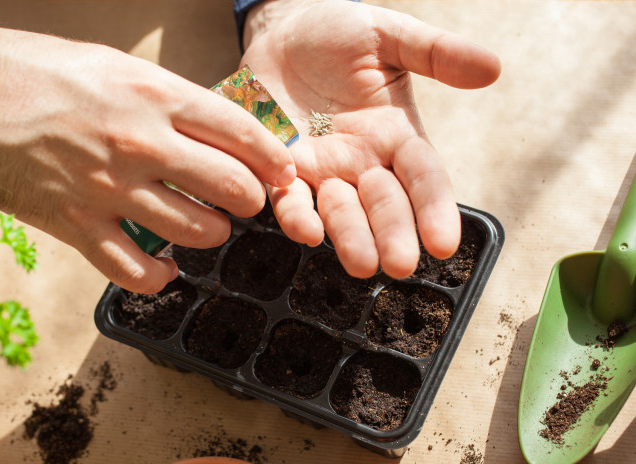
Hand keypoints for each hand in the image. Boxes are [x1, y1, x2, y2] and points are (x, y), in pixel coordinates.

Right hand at [0, 10, 295, 292]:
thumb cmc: (33, 71)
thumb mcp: (111, 66)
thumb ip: (165, 99)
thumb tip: (214, 129)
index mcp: (152, 94)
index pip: (242, 132)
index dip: (273, 159)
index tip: (282, 173)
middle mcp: (139, 142)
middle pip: (231, 187)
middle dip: (251, 200)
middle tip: (246, 201)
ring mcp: (107, 188)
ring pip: (196, 231)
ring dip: (212, 233)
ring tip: (207, 226)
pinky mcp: (74, 226)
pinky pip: (138, 271)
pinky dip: (161, 276)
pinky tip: (166, 267)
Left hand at [242, 0, 500, 278]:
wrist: (281, 32)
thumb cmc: (338, 33)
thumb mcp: (389, 35)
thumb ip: (435, 52)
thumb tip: (492, 68)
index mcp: (396, 135)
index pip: (423, 177)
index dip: (434, 208)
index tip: (444, 242)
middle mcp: (362, 161)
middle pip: (384, 204)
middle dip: (393, 235)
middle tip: (399, 265)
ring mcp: (322, 170)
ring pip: (339, 211)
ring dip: (350, 237)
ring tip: (361, 263)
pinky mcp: (281, 170)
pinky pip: (289, 199)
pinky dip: (297, 216)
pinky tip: (306, 231)